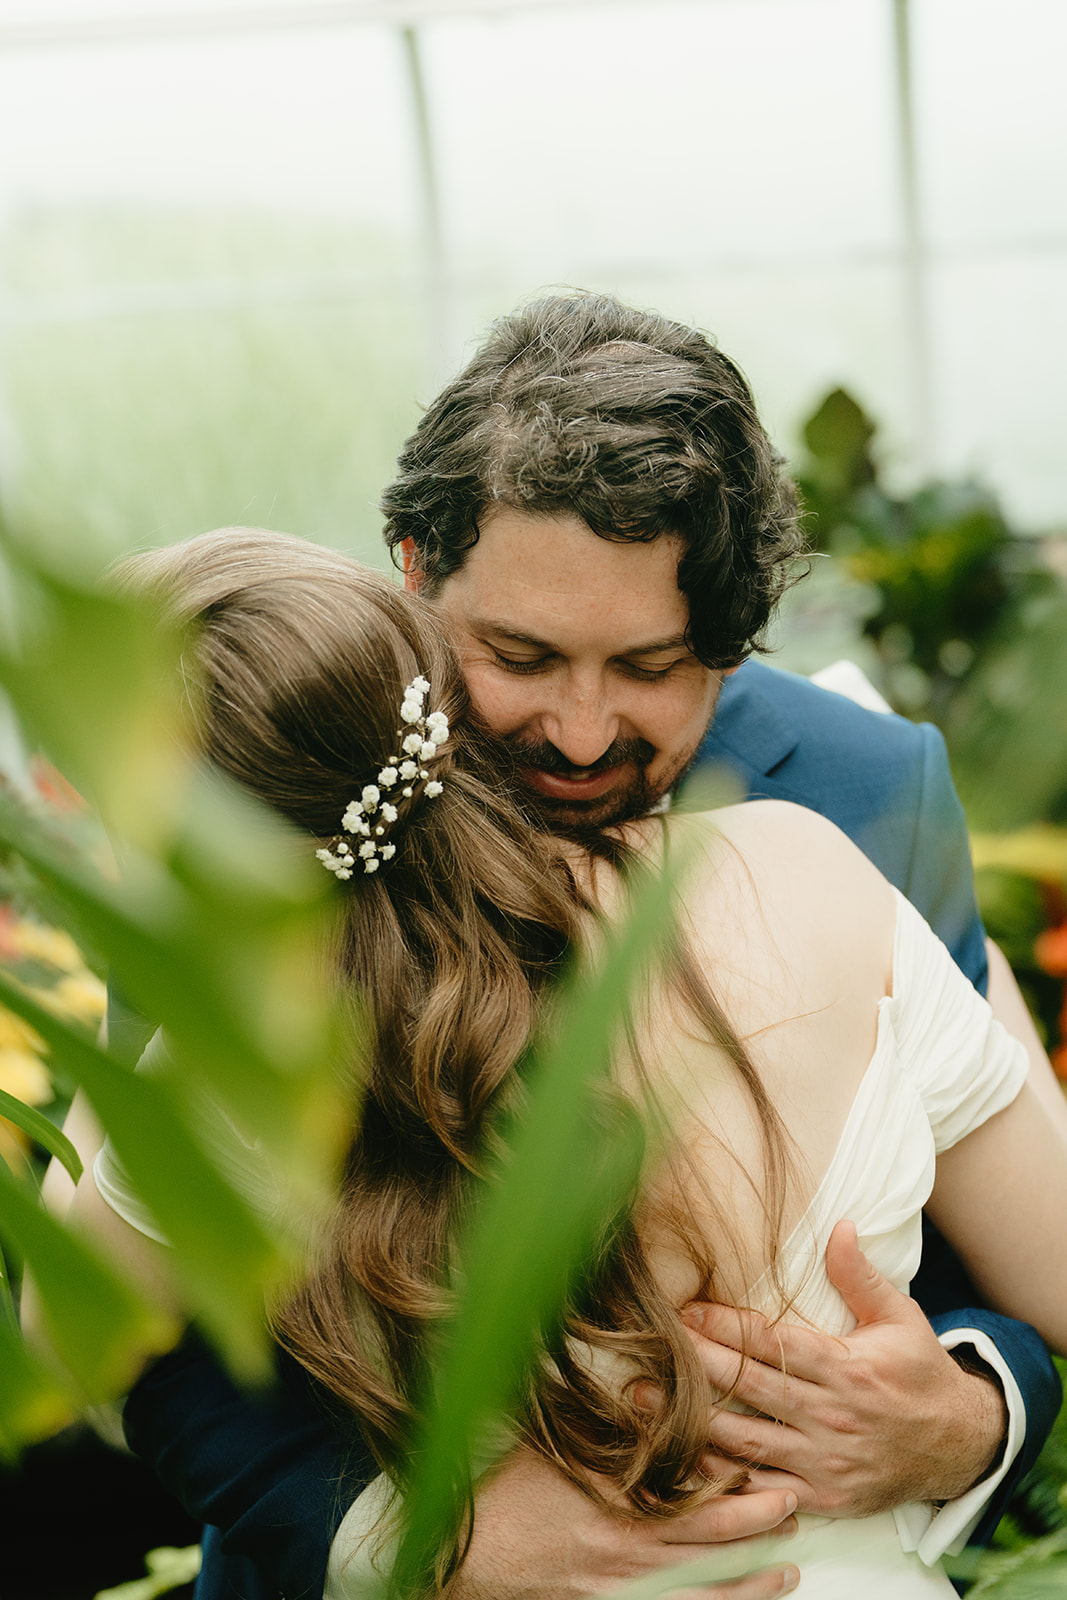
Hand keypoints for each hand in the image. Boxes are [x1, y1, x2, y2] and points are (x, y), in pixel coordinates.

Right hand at [447, 1448, 799, 1599]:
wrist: (469, 1552)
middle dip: (760, 1531)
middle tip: (795, 1512)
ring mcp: (622, 1591)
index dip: (743, 1493)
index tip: (774, 1478)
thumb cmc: (512, 1495)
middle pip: (712, 1546)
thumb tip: (654, 1405)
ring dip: (750, 1585)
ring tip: (787, 1573)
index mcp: (618, 1505)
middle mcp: (627, 1553)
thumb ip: (612, 1437)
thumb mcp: (562, 1451)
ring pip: (704, 1593)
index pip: (698, 1500)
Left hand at [683, 1221, 1006, 1517]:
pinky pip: (761, 1486)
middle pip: (750, 1388)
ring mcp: (827, 1462)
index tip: (686, 1310)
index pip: (773, 1344)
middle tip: (652, 1344)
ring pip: (746, 1441)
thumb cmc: (919, 1373)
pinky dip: (721, 1475)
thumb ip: (861, 1276)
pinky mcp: (824, 1497)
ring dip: (691, 1420)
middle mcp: (834, 1418)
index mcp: (849, 1369)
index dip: (725, 1326)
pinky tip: (681, 1456)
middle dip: (697, 1364)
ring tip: (644, 1398)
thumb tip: (839, 1226)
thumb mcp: (900, 1318)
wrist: (960, 1446)